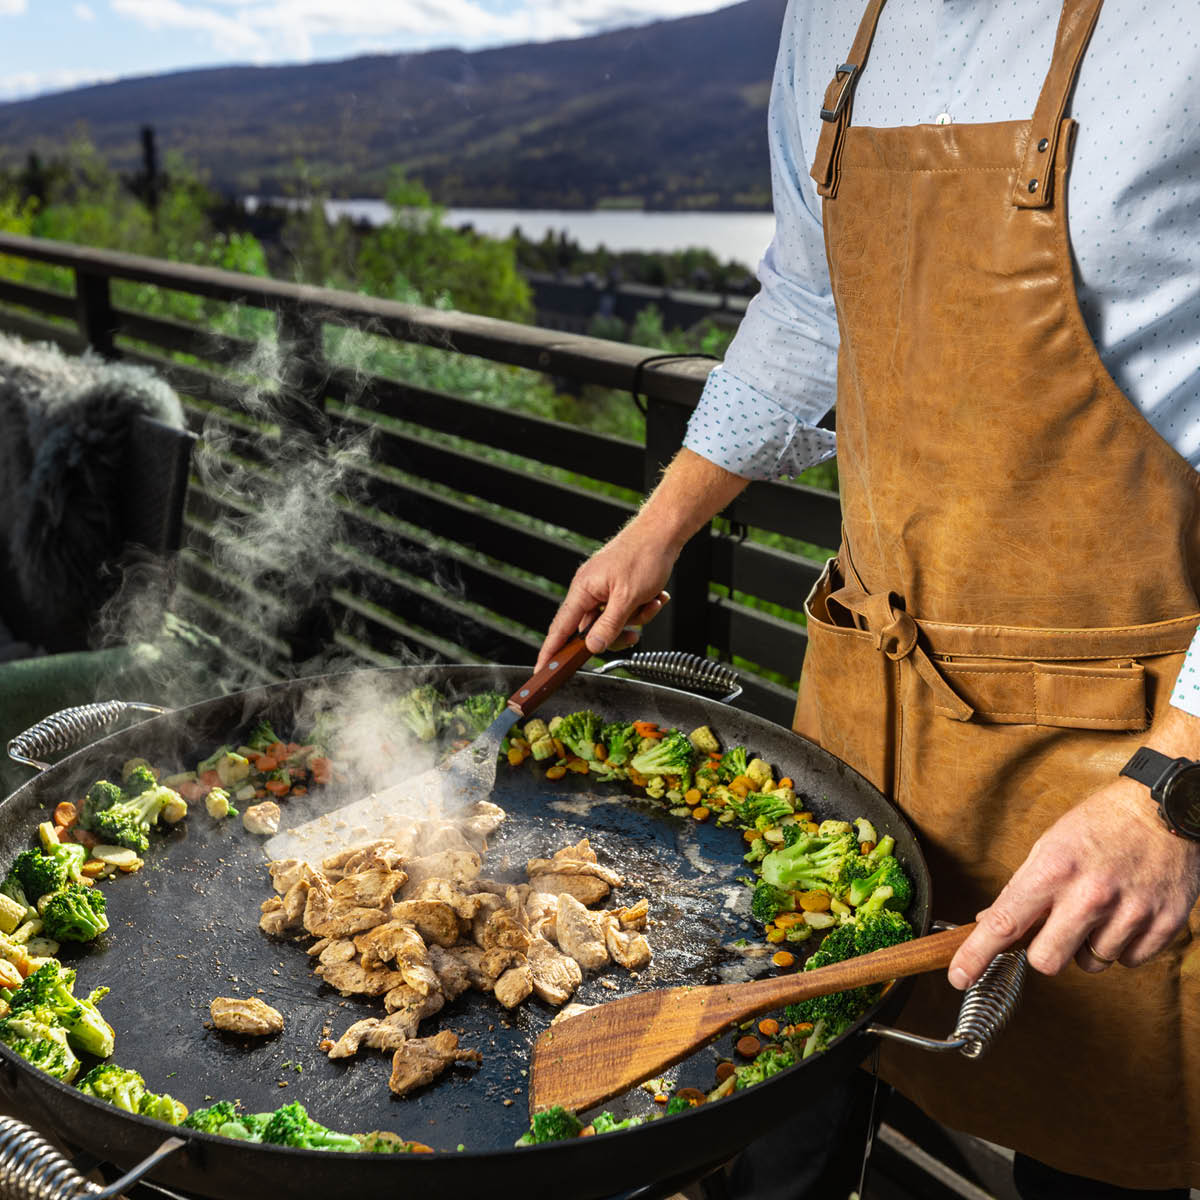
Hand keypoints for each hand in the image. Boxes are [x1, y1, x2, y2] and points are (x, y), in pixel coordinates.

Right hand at [535, 522, 675, 672]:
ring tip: (650, 603)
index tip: (541, 670)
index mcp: (582, 590)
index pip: (560, 628)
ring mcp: (603, 589)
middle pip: (593, 630)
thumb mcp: (627, 598)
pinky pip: (625, 611)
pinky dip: (642, 608)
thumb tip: (592, 647)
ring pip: (614, 622)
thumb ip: (608, 626)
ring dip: (636, 618)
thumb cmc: (643, 555)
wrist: (663, 532)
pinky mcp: (617, 588)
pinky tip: (654, 597)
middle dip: (618, 632)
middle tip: (634, 631)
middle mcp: (589, 590)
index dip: (550, 651)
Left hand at [948, 773, 1199, 987]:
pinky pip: (1128, 962)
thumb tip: (989, 922)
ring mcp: (1129, 912)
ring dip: (1087, 946)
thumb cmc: (1102, 824)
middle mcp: (1089, 895)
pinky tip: (1124, 915)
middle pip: (1047, 961)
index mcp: (1053, 870)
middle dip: (1044, 952)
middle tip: (1053, 929)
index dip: (977, 955)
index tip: (959, 975)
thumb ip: (1023, 887)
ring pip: (1090, 964)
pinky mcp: (1163, 925)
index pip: (1004, 923)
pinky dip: (1121, 946)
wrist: (1162, 810)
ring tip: (1098, 910)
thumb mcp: (1050, 844)